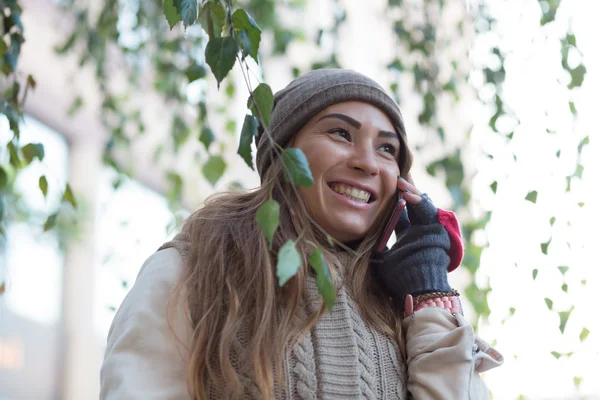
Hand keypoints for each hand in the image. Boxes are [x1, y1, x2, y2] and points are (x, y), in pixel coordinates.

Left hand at [371, 175, 451, 300]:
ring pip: (422, 203)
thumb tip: (358, 234)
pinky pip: (428, 211)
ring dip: (410, 190)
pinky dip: (418, 201)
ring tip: (399, 180)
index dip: (393, 198)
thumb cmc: (400, 279)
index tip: (383, 185)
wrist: (418, 291)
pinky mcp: (437, 230)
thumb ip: (376, 244)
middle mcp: (420, 229)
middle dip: (405, 187)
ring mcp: (430, 228)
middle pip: (413, 202)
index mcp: (408, 234)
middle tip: (394, 172)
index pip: (401, 210)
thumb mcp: (382, 258)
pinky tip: (406, 193)